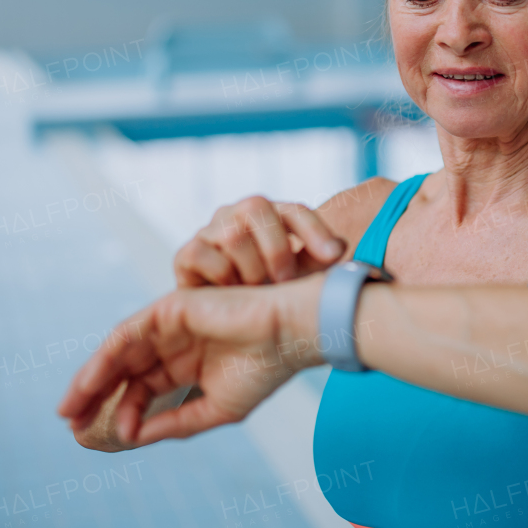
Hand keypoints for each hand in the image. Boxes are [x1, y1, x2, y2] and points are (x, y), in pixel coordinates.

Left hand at [57, 276, 324, 446]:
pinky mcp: (170, 308)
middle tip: (68, 423)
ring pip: (120, 353)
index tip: (95, 439)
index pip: (142, 390)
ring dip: (91, 379)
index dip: (119, 413)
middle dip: (93, 396)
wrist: (292, 334)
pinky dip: (107, 357)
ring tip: (69, 407)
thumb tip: (131, 437)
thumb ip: (176, 422)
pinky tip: (90, 381)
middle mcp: (174, 344)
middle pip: (123, 371)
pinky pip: (129, 333)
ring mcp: (171, 324)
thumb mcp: (217, 407)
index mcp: (187, 365)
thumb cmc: (267, 367)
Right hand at [173, 197, 345, 286]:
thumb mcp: (302, 278)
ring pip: (231, 232)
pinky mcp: (186, 254)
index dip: (315, 230)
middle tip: (284, 281)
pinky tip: (231, 291)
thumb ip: (322, 261)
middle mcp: (237, 216)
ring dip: (250, 267)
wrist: (230, 320)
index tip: (334, 255)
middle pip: (256, 207)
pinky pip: (200, 254)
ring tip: (257, 290)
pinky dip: (220, 275)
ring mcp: (210, 232)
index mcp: (270, 217)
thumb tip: (341, 250)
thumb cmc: (270, 295)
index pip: (294, 211)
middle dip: (276, 248)